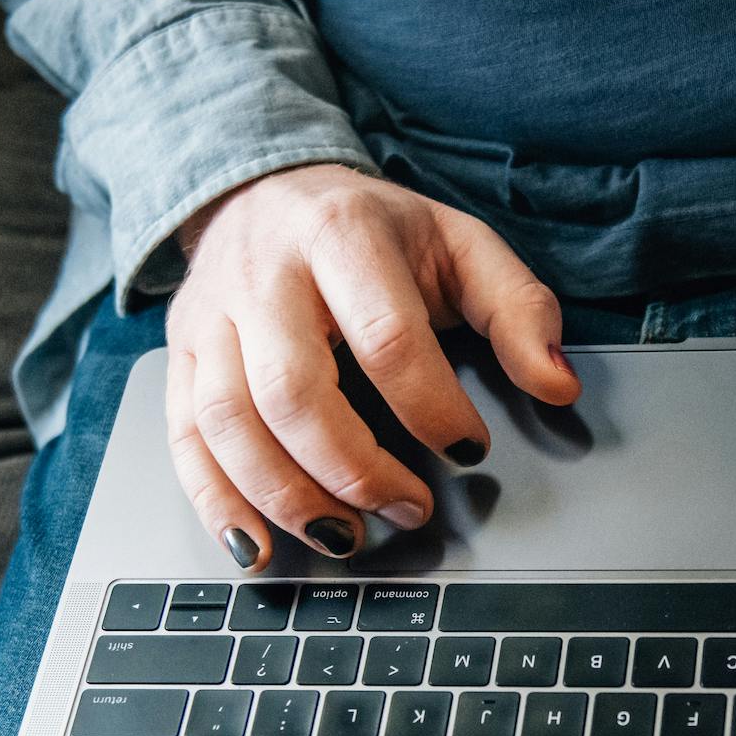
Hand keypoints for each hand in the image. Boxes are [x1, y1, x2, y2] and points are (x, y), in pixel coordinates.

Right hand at [164, 164, 579, 565]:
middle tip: (410, 507)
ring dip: (288, 497)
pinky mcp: (179, 354)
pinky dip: (216, 504)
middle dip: (355, 470)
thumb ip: (518, 309)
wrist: (264, 188)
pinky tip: (255, 547)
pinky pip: (183, 438)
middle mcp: (265, 273)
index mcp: (343, 235)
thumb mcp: (459, 245)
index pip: (386, 338)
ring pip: (229, 423)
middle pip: (295, 392)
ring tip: (346, 535)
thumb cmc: (373, 230)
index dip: (431, 407)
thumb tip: (557, 383)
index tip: (467, 448)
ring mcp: (211, 316)